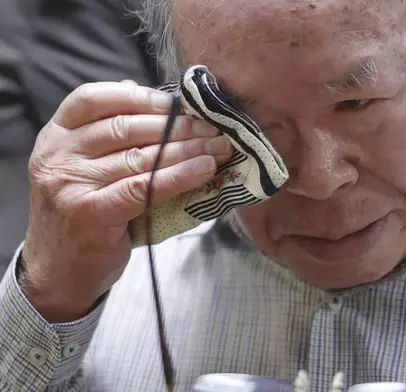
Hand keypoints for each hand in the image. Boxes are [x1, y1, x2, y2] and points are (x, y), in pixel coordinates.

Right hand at [20, 80, 232, 322]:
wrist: (58, 272)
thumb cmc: (83, 214)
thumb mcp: (84, 167)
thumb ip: (109, 135)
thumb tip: (153, 97)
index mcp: (55, 136)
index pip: (95, 99)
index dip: (141, 98)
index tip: (178, 103)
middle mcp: (58, 156)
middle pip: (126, 127)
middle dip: (177, 125)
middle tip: (213, 127)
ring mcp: (72, 185)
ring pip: (141, 157)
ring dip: (189, 149)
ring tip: (219, 146)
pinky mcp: (91, 213)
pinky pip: (146, 187)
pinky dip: (181, 175)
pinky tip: (206, 169)